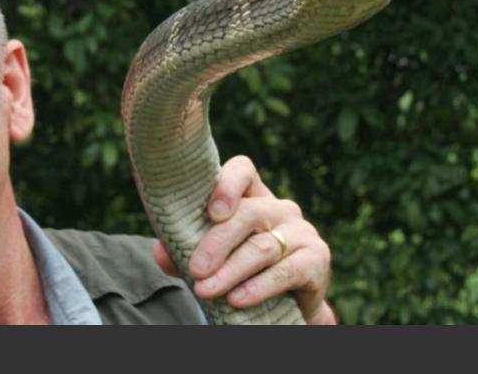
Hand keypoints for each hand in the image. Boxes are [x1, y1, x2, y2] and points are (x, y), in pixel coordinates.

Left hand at [153, 155, 336, 323]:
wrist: (285, 307)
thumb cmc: (241, 271)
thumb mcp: (212, 257)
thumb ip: (184, 250)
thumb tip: (161, 252)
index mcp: (252, 197)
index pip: (243, 170)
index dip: (228, 184)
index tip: (211, 212)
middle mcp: (279, 208)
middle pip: (248, 213)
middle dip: (217, 242)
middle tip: (195, 269)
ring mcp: (301, 231)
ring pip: (263, 247)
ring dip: (231, 271)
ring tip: (206, 290)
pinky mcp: (317, 258)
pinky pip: (286, 271)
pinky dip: (260, 287)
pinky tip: (238, 299)